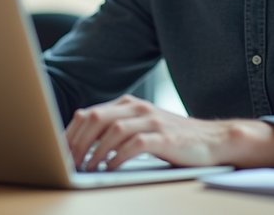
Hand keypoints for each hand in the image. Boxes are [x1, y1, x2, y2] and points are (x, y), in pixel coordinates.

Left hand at [64, 95, 273, 170]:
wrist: (214, 140)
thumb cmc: (173, 139)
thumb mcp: (142, 128)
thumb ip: (117, 129)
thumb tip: (81, 146)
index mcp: (128, 104)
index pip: (88, 113)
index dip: (70, 133)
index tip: (60, 151)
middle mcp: (138, 108)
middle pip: (95, 119)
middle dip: (77, 142)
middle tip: (68, 162)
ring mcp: (151, 120)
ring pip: (111, 131)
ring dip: (94, 151)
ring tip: (86, 168)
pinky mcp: (164, 136)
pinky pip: (133, 145)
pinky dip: (117, 157)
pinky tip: (109, 168)